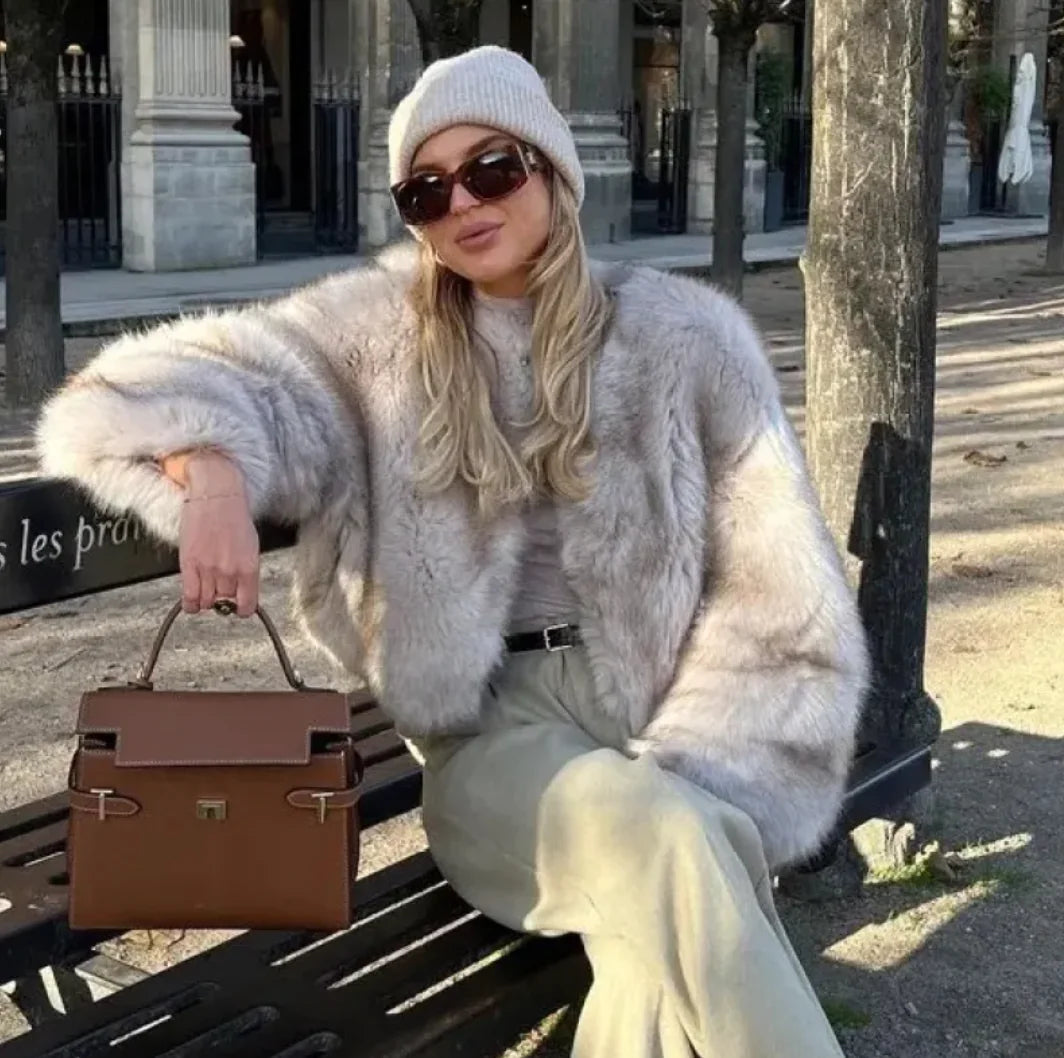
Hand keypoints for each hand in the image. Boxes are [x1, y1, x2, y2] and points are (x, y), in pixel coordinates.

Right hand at [169, 451, 259, 615]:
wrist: (216, 495)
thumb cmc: (235, 516)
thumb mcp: (251, 546)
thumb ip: (246, 571)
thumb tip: (242, 591)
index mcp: (249, 567)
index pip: (247, 605)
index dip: (242, 609)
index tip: (238, 606)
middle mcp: (229, 571)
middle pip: (225, 603)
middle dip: (223, 600)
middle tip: (220, 591)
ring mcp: (208, 569)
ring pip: (206, 602)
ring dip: (206, 600)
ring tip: (206, 590)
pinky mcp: (188, 564)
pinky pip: (189, 596)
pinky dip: (190, 603)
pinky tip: (192, 600)